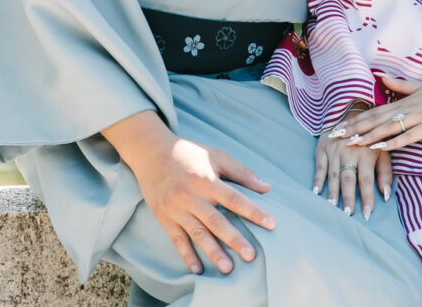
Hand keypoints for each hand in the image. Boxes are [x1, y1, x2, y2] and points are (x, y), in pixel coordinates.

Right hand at [104, 110, 275, 274]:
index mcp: (206, 180)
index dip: (253, 211)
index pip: (233, 198)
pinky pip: (177, 239)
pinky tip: (198, 269)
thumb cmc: (188, 154)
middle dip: (234, 239)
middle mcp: (191, 196)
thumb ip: (242, 172)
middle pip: (216, 221)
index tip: (271, 224)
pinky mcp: (165, 217)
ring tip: (228, 269)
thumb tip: (267, 188)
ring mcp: (176, 208)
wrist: (150, 152)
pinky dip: (186, 255)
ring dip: (213, 252)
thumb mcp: (215, 156)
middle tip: (250, 255)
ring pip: (197, 233)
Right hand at [313, 130, 388, 219]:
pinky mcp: (322, 148)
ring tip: (332, 206)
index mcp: (366, 154)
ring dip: (332, 191)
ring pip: (333, 174)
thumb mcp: (382, 153)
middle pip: (348, 179)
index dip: (367, 197)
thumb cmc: (370, 139)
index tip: (367, 213)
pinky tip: (316, 191)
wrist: (351, 114)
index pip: (366, 180)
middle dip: (348, 197)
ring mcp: (334, 150)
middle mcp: (349, 151)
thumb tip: (386, 195)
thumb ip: (385, 174)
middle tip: (347, 214)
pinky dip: (317, 179)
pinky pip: (319, 166)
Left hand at [339, 77, 421, 151]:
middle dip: (355, 128)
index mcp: (403, 101)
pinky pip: (409, 136)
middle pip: (376, 119)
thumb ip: (400, 85)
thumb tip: (380, 77)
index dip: (357, 118)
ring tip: (351, 142)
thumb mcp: (420, 87)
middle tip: (336, 135)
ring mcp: (418, 117)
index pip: (375, 111)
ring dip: (369, 136)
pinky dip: (393, 141)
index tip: (340, 124)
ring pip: (388, 128)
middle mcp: (407, 108)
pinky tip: (381, 146)